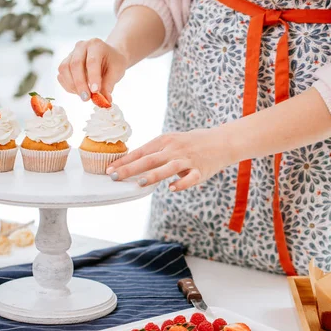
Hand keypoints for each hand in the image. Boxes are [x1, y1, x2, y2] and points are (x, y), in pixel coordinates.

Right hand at [57, 38, 127, 101]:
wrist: (108, 56)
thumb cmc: (113, 63)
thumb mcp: (116, 72)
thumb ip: (109, 85)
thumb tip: (105, 100)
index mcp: (96, 45)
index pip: (92, 61)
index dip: (93, 77)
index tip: (95, 92)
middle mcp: (81, 46)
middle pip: (75, 64)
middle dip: (80, 84)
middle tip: (86, 98)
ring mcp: (71, 53)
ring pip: (64, 69)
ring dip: (72, 85)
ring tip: (83, 96)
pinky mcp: (65, 62)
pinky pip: (61, 75)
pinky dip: (68, 86)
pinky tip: (78, 92)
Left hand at [106, 129, 233, 191]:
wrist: (221, 141)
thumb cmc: (191, 143)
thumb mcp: (171, 142)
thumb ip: (153, 152)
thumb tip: (130, 163)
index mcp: (164, 141)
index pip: (140, 152)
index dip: (124, 161)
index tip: (109, 170)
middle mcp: (174, 149)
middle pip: (149, 159)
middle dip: (130, 169)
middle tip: (115, 177)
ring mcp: (188, 160)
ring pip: (168, 168)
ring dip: (153, 175)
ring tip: (139, 183)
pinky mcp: (200, 170)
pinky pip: (190, 178)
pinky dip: (181, 183)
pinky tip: (171, 188)